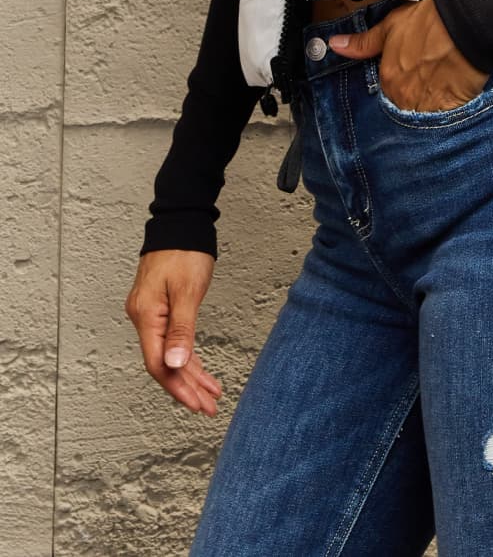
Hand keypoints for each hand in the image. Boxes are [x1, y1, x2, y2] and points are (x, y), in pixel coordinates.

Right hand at [125, 250, 222, 415]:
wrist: (181, 222)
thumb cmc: (184, 251)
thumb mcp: (187, 291)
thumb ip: (181, 330)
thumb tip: (174, 365)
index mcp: (146, 316)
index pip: (157, 364)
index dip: (177, 387)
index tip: (197, 404)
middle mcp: (144, 318)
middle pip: (163, 363)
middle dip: (187, 388)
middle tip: (208, 407)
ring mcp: (151, 314)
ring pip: (170, 354)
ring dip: (190, 376)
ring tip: (210, 395)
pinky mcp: (161, 309)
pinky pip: (173, 341)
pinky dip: (188, 357)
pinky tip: (201, 370)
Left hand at [330, 0, 487, 111]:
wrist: (465, 24)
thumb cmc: (431, 22)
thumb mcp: (391, 27)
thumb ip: (363, 43)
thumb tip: (335, 45)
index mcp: (388, 78)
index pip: (385, 92)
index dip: (398, 83)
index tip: (408, 75)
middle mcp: (403, 97)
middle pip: (402, 106)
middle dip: (411, 97)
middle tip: (426, 80)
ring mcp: (426, 106)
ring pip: (421, 116)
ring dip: (427, 106)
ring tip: (438, 87)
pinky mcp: (449, 110)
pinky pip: (442, 120)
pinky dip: (444, 112)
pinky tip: (450, 95)